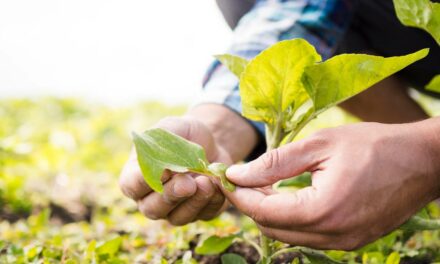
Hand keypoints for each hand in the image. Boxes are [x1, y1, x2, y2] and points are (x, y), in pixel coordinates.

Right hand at [119, 116, 231, 224]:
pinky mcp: (200, 212)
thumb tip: (163, 168)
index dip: (143, 182)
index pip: (131, 186)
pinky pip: (204, 215)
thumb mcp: (171, 127)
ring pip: (178, 217)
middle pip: (153, 209)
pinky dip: (212, 201)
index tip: (162, 170)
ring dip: (193, 202)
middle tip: (187, 183)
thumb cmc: (183, 134)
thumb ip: (161, 143)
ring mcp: (175, 209)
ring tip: (206, 182)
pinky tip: (218, 184)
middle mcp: (152, 198)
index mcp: (137, 176)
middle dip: (171, 195)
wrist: (212, 141)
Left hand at [224, 121, 439, 249]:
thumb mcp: (319, 145)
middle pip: (272, 228)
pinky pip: (308, 236)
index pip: (263, 212)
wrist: (423, 161)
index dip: (239, 194)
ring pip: (288, 235)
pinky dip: (291, 218)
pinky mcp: (351, 242)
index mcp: (322, 211)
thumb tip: (237, 174)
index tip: (225, 177)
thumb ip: (274, 163)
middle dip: (251, 204)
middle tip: (241, 179)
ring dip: (270, 212)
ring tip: (263, 184)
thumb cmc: (374, 145)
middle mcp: (332, 236)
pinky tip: (289, 195)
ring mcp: (344, 243)